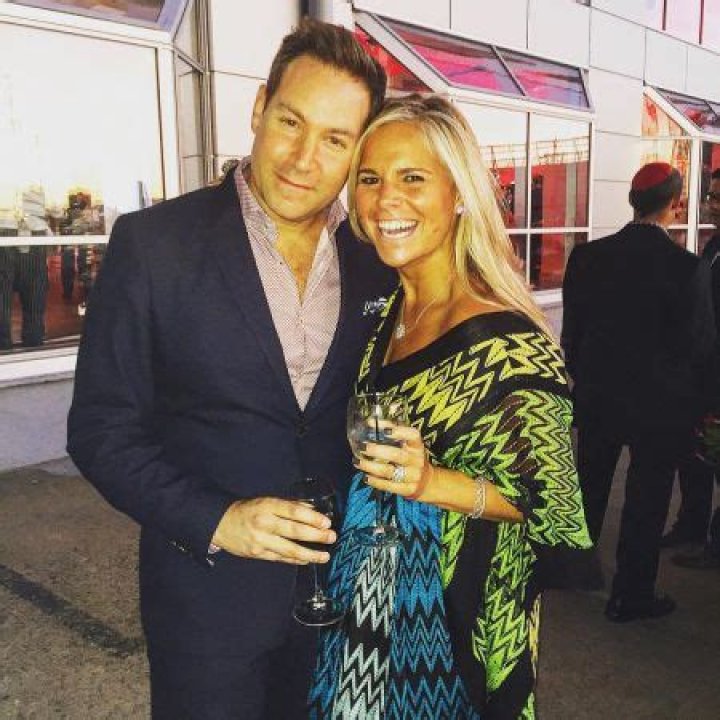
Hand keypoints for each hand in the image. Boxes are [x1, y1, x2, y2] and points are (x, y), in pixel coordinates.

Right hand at [212, 497, 335, 563]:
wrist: (221, 523)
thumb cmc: (249, 509)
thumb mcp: (267, 501)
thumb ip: (289, 506)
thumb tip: (313, 511)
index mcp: (267, 505)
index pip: (293, 511)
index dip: (312, 517)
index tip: (327, 522)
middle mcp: (264, 523)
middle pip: (294, 531)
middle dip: (316, 536)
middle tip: (331, 537)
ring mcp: (260, 540)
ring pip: (289, 549)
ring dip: (310, 554)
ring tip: (325, 555)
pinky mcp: (257, 553)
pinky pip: (280, 558)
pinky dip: (296, 559)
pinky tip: (308, 560)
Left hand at [354, 424, 433, 501]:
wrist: (425, 481)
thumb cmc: (410, 457)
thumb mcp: (407, 444)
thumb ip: (391, 431)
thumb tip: (370, 422)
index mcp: (417, 445)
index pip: (413, 436)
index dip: (399, 432)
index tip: (384, 431)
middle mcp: (417, 460)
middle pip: (397, 455)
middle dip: (378, 451)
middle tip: (362, 447)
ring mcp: (413, 476)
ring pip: (390, 472)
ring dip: (371, 467)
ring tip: (358, 462)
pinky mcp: (408, 489)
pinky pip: (389, 486)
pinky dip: (376, 481)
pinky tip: (366, 477)